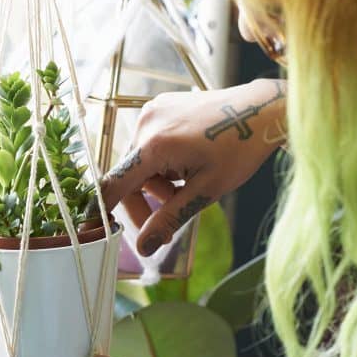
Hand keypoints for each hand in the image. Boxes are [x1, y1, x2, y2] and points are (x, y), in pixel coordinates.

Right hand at [98, 79, 285, 255]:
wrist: (262, 110)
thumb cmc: (240, 149)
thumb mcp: (206, 192)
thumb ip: (169, 219)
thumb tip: (143, 250)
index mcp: (154, 145)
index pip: (113, 185)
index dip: (102, 211)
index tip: (95, 230)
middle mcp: (145, 124)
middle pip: (127, 176)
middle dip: (145, 202)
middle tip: (167, 223)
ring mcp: (151, 112)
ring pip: (139, 162)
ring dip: (156, 182)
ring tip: (187, 185)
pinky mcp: (159, 107)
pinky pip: (148, 144)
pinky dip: (161, 162)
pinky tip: (186, 164)